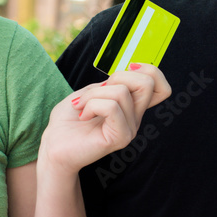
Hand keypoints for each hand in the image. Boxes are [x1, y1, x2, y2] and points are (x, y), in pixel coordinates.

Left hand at [38, 63, 170, 175]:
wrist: (54, 145)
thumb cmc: (69, 119)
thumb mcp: (90, 91)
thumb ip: (110, 83)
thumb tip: (126, 74)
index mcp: (131, 106)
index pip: (162, 88)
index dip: (150, 71)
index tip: (125, 72)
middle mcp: (135, 118)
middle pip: (148, 83)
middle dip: (119, 76)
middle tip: (98, 91)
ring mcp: (130, 129)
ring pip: (121, 92)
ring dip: (93, 93)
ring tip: (81, 106)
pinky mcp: (120, 138)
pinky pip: (111, 107)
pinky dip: (91, 104)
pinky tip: (83, 116)